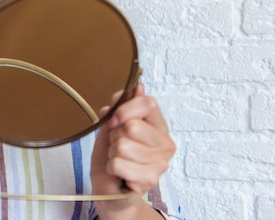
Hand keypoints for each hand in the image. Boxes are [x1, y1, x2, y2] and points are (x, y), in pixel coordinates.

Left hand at [90, 84, 174, 215]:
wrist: (109, 187)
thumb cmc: (112, 155)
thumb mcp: (111, 126)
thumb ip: (120, 106)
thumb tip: (136, 87)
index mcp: (158, 125)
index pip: (147, 103)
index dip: (124, 109)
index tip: (113, 121)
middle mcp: (165, 142)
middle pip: (132, 126)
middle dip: (115, 136)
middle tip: (118, 146)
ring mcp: (161, 162)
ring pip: (123, 146)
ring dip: (113, 153)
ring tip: (119, 159)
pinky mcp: (150, 180)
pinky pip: (118, 164)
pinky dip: (112, 168)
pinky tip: (120, 173)